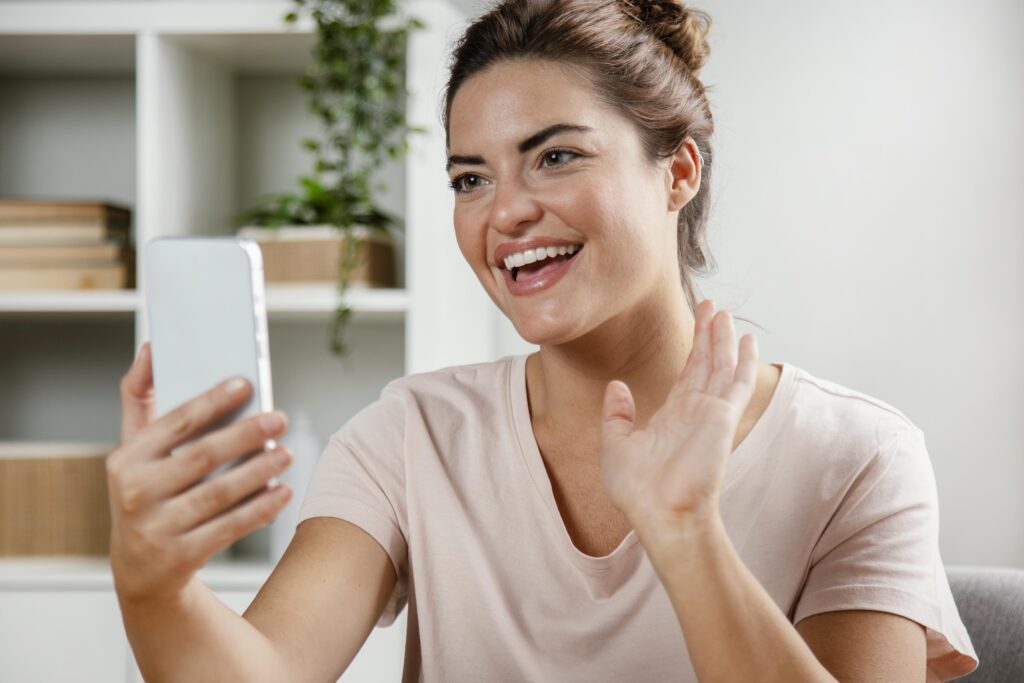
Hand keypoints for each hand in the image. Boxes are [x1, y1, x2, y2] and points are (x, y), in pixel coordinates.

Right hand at [108, 342, 292, 604]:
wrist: (141, 571)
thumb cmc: (148, 493)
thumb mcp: (135, 450)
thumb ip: (140, 399)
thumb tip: (151, 349)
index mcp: (126, 459)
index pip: (174, 422)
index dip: (212, 401)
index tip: (246, 383)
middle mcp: (136, 493)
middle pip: (201, 456)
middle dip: (245, 435)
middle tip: (280, 418)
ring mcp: (156, 528)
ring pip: (217, 494)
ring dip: (258, 471)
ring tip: (287, 453)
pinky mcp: (179, 557)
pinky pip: (228, 528)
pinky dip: (259, 510)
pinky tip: (283, 492)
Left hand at [599, 299, 757, 534]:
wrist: (661, 514)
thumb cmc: (638, 492)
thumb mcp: (615, 446)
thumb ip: (616, 415)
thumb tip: (616, 386)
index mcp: (672, 416)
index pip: (686, 374)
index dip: (692, 348)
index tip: (695, 324)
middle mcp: (695, 411)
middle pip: (706, 363)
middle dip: (708, 333)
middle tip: (710, 304)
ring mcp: (711, 412)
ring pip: (720, 365)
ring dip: (722, 337)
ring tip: (722, 310)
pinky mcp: (723, 416)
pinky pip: (736, 381)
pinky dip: (743, 359)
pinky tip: (746, 338)